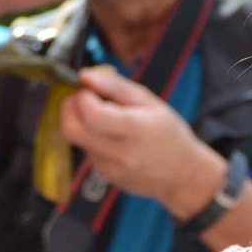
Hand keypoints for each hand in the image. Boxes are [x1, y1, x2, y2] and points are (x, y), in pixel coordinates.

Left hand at [60, 66, 225, 214]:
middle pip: (71, 129)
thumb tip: (85, 76)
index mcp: (136, 130)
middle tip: (84, 99)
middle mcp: (120, 153)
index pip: (92, 114)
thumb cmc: (167, 132)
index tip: (91, 88)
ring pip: (77, 139)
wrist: (181, 175)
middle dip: (69, 108)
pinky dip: (92, 139)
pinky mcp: (104, 176)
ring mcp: (110, 168)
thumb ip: (115, 86)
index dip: (83, 96)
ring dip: (83, 123)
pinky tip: (113, 137)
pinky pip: (86, 151)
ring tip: (107, 119)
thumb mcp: (149, 101)